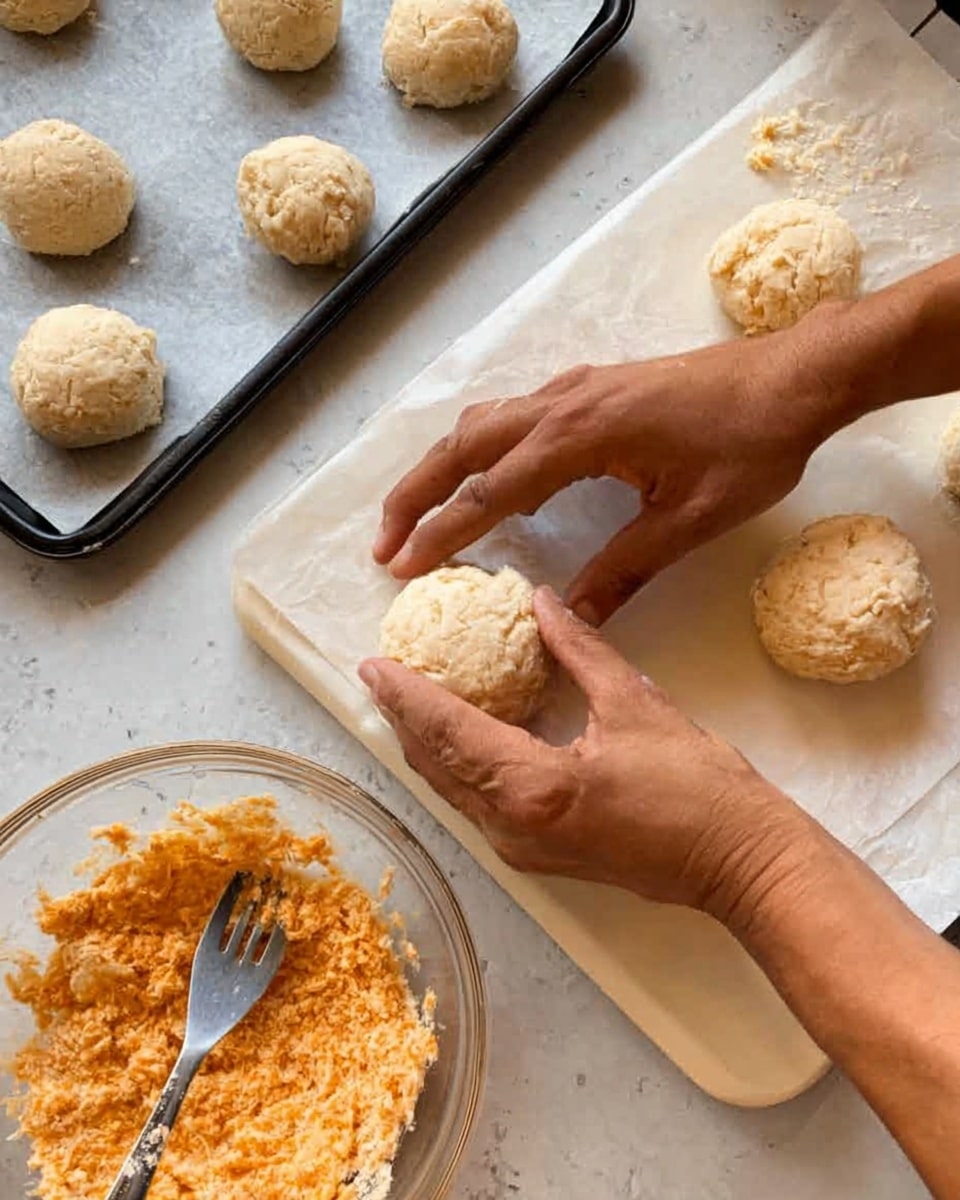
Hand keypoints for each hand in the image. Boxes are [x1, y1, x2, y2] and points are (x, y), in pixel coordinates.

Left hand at [358, 588, 810, 912]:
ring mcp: (522, 849)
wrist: (738, 862)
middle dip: (403, 719)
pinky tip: (456, 741)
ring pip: (452, 789)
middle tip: (379, 675)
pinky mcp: (538, 856)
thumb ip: (578, 647)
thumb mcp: (634, 702)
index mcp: (532, 787)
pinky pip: (477, 805)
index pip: (449, 730)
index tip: (372, 663)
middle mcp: (512, 826)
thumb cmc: (696, 785)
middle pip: (437, 765)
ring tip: (403, 702)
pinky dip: (456, 767)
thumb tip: (541, 602)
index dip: (406, 694)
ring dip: (425, 745)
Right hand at [374, 329, 839, 624]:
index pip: (489, 491)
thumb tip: (570, 616)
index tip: (402, 566)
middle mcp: (563, 404)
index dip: (442, 533)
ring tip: (417, 513)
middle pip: (463, 446)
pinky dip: (483, 448)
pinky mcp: (591, 387)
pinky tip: (494, 478)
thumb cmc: (751, 445)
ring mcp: (575, 388)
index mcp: (581, 438)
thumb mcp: (689, 519)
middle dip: (414, 494)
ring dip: (442, 466)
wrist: (795, 376)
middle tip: (382, 541)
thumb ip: (625, 567)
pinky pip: (515, 414)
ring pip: (482, 423)